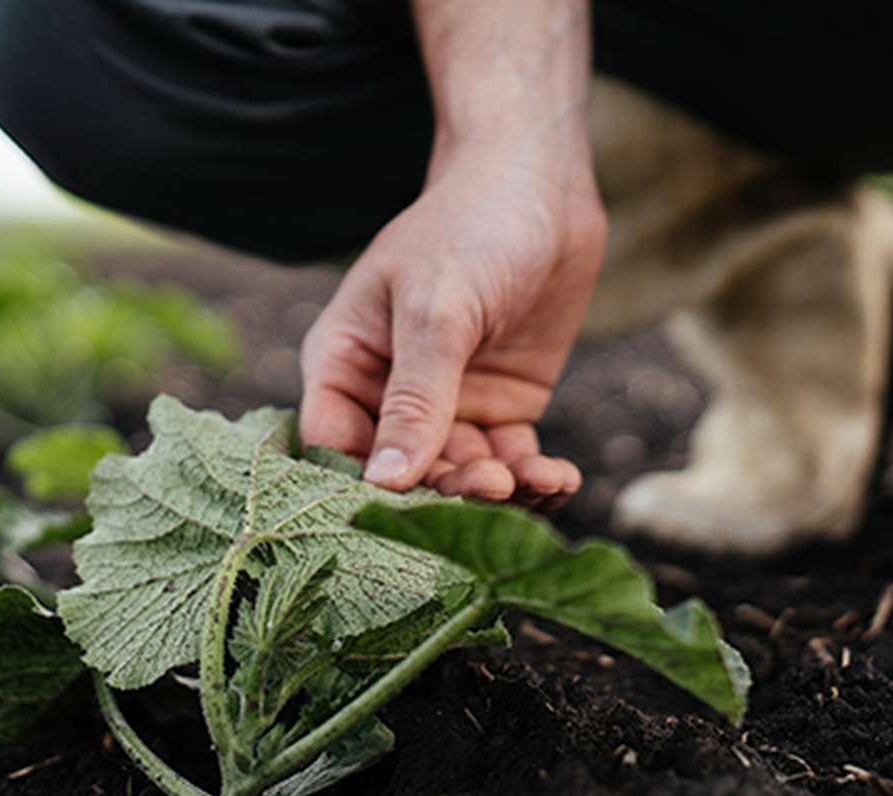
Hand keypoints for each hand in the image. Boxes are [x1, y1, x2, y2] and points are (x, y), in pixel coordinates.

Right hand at [298, 146, 604, 510]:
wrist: (542, 187)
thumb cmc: (470, 227)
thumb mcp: (436, 311)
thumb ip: (415, 397)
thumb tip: (386, 482)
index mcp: (344, 365)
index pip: (332, 445)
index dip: (359, 484)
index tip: (402, 511)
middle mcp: (387, 395)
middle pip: (401, 473)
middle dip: (444, 490)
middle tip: (490, 486)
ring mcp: (445, 406)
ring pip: (458, 476)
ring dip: (494, 490)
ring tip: (533, 480)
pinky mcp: (498, 409)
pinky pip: (509, 462)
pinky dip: (532, 478)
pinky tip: (560, 479)